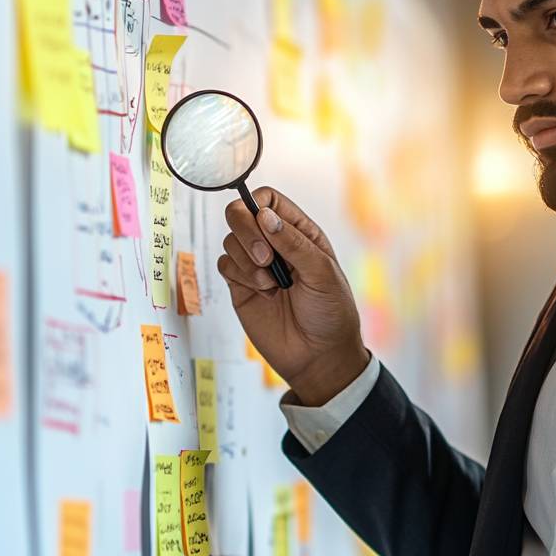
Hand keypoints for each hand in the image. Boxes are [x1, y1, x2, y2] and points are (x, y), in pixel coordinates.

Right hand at [219, 187, 367, 404]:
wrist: (319, 356)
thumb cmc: (330, 313)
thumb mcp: (322, 273)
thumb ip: (293, 242)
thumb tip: (265, 216)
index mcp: (300, 233)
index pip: (269, 200)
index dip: (258, 205)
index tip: (263, 225)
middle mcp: (275, 244)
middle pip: (240, 214)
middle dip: (247, 233)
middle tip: (266, 259)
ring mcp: (256, 265)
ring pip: (230, 240)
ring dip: (246, 260)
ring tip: (272, 284)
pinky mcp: (241, 286)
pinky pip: (224, 265)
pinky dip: (239, 275)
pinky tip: (264, 293)